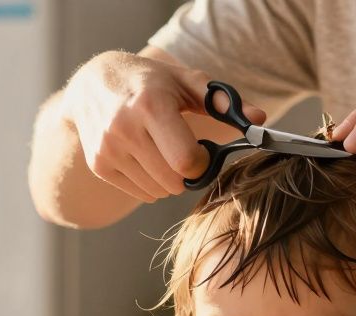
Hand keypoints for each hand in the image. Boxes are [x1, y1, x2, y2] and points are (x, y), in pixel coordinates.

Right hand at [61, 50, 265, 201]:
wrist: (95, 83)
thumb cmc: (152, 81)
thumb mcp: (187, 82)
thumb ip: (225, 103)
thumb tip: (260, 121)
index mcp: (151, 106)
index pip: (186, 161)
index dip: (202, 162)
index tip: (202, 149)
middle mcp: (124, 129)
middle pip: (173, 181)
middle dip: (187, 173)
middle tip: (184, 151)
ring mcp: (108, 149)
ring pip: (158, 191)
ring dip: (170, 179)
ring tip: (163, 152)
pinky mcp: (99, 165)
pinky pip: (141, 193)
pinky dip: (151, 183)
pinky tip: (146, 158)